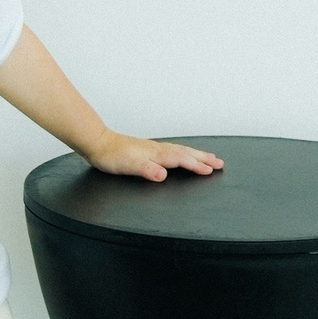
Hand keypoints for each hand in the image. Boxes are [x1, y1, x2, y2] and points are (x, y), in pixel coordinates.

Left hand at [85, 134, 224, 184]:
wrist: (98, 143)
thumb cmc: (111, 156)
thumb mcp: (129, 166)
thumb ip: (147, 170)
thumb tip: (163, 174)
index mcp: (156, 154)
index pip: (181, 160)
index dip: (197, 165)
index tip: (212, 170)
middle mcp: (157, 149)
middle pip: (185, 153)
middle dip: (203, 158)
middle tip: (220, 162)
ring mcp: (153, 149)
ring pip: (180, 151)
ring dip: (196, 154)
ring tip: (208, 157)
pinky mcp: (148, 150)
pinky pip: (173, 151)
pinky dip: (183, 153)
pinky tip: (181, 156)